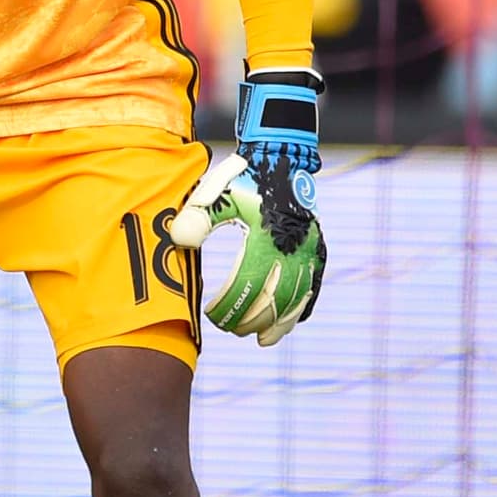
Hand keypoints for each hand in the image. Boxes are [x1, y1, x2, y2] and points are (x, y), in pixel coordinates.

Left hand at [172, 68, 325, 347]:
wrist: (280, 155)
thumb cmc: (242, 177)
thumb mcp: (216, 192)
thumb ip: (197, 215)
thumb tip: (178, 241)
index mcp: (266, 238)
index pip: (247, 286)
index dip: (230, 308)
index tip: (213, 318)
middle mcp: (293, 249)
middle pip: (274, 299)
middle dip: (252, 321)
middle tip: (232, 331)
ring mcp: (309, 250)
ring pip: (298, 297)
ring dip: (280, 322)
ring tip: (262, 341)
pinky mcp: (317, 248)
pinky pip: (315, 284)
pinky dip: (304, 306)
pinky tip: (295, 321)